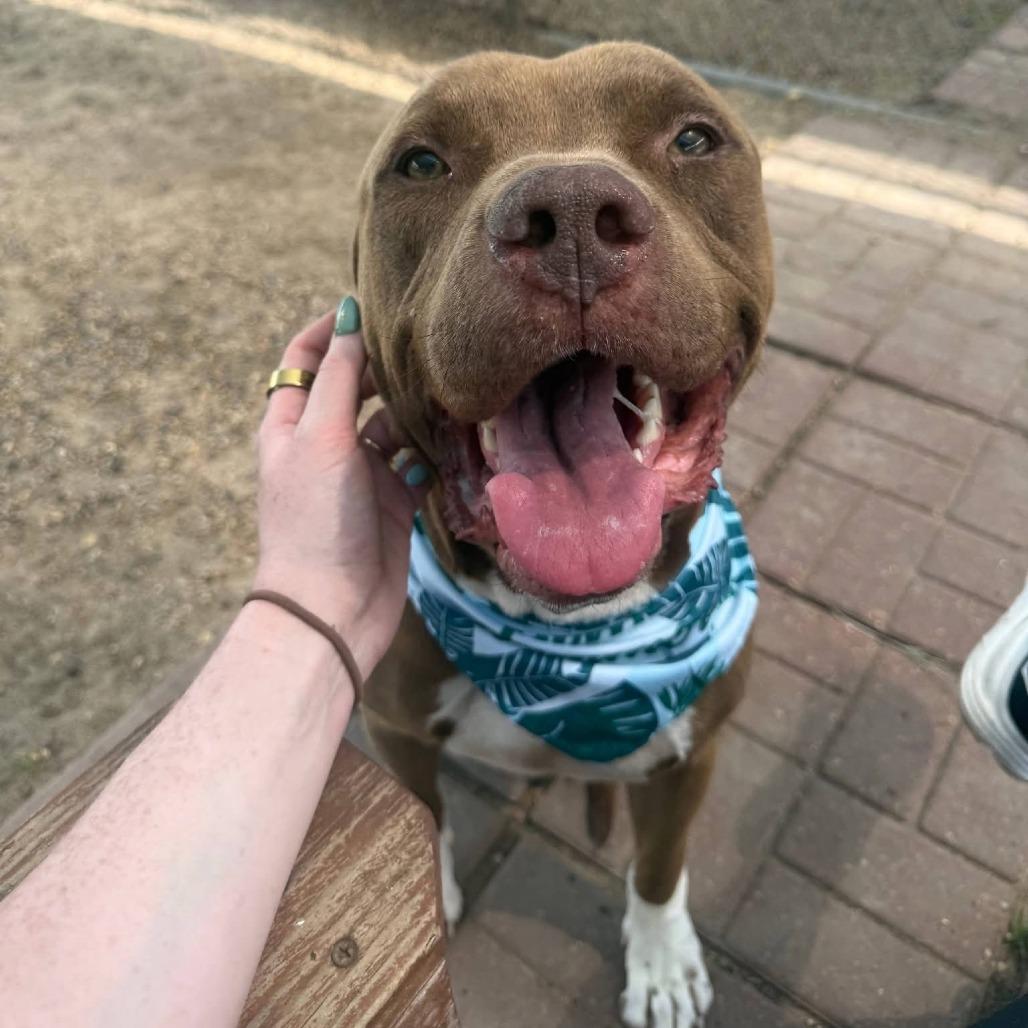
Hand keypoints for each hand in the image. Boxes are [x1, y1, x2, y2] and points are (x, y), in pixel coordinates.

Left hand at [253, 299, 430, 677]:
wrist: (332, 606)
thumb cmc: (316, 518)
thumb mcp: (322, 437)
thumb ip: (340, 378)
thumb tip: (349, 316)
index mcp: (290, 424)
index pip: (305, 360)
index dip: (330, 330)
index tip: (367, 304)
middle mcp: (324, 444)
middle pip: (354, 388)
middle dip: (383, 366)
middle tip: (423, 343)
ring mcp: (360, 474)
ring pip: (391, 425)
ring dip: (414, 409)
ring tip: (448, 387)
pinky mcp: (393, 502)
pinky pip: (416, 463)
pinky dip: (432, 450)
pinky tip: (456, 436)